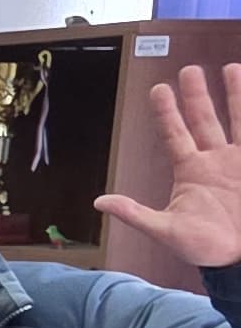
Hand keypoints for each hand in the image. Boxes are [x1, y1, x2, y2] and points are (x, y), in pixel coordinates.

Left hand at [99, 62, 240, 268]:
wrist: (240, 258)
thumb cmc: (204, 248)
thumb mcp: (165, 230)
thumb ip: (134, 213)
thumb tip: (99, 201)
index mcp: (190, 171)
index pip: (175, 134)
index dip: (166, 112)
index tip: (159, 88)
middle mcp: (215, 160)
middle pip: (204, 119)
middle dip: (197, 95)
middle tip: (189, 70)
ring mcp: (238, 161)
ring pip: (237, 119)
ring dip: (234, 95)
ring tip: (230, 69)